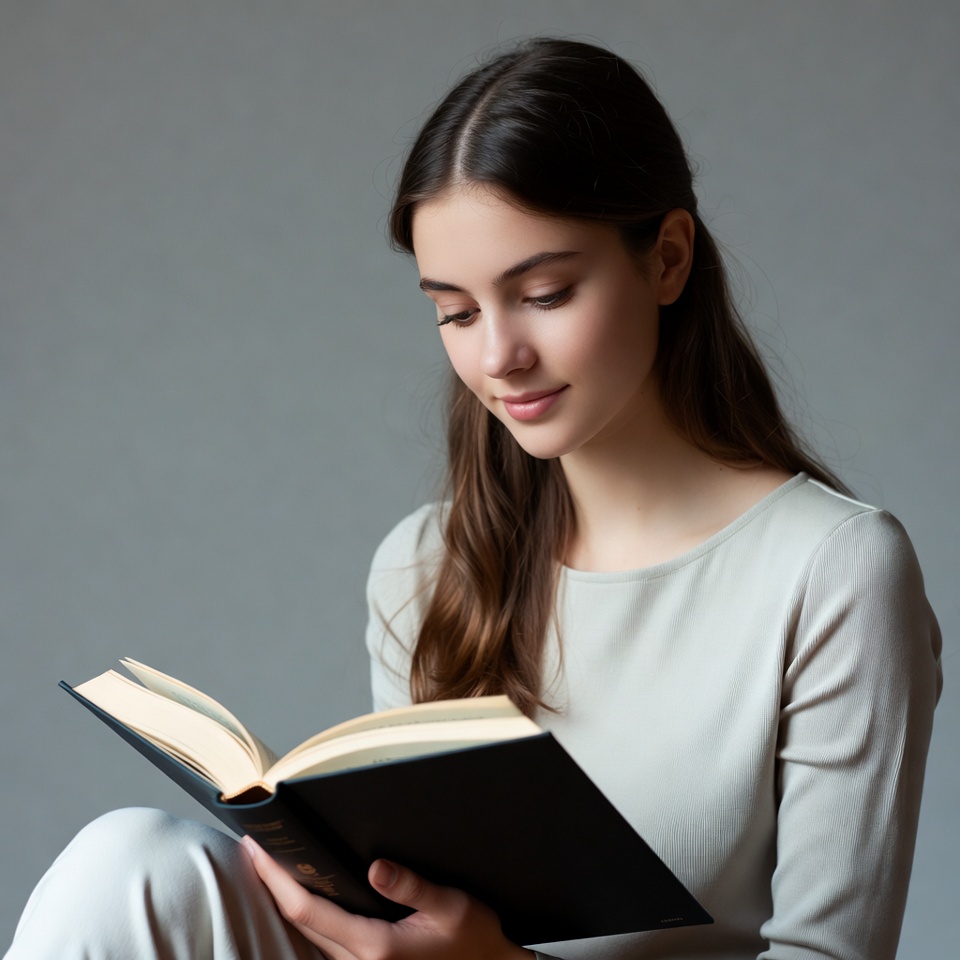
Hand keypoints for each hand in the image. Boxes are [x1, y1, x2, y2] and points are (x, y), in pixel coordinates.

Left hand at [241, 836, 533, 959]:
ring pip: (308, 934)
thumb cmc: (472, 938)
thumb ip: (412, 887)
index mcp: (375, 946)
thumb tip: (377, 867)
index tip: (258, 850)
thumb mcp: (450, 905)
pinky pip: (323, 941)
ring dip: (288, 899)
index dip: (276, 878)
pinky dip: (307, 914)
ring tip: (274, 864)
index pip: (308, 909)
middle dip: (274, 883)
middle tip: (258, 846)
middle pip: (300, 921)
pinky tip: (305, 892)